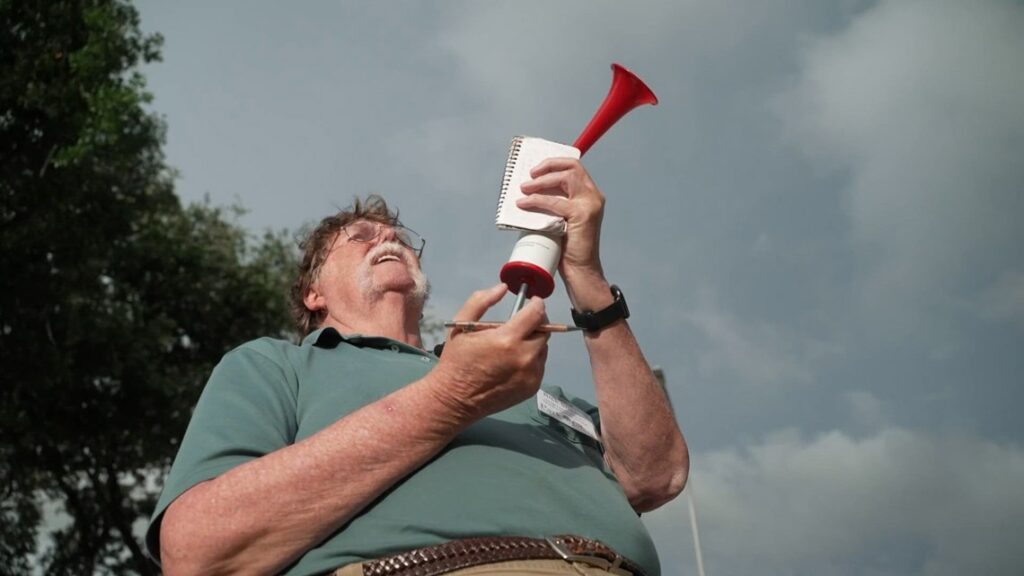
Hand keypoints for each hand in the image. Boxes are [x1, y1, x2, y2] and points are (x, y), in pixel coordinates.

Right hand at [430, 284, 549, 420]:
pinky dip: (531, 358)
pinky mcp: (532, 387)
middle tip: (523, 322)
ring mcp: (530, 374)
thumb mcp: (461, 325)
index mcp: (507, 340)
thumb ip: (481, 301)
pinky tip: (514, 360)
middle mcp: (524, 357)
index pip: (536, 314)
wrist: (454, 399)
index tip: (533, 301)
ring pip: (543, 348)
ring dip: (534, 341)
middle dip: (536, 322)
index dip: (537, 304)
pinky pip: (539, 365)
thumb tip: (503, 288)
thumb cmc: (456, 360)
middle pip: (544, 331)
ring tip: (515, 343)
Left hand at [516, 158, 604, 278]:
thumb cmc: (568, 247)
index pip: (575, 167)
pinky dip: (537, 200)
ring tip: (525, 188)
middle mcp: (593, 196)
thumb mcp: (560, 218)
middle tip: (530, 174)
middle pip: (572, 166)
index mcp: (590, 195)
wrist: (580, 269)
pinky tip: (525, 203)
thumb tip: (528, 191)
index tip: (537, 168)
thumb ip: (553, 203)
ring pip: (565, 178)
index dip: (555, 163)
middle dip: (548, 166)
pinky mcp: (582, 214)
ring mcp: (590, 204)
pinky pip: (554, 201)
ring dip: (541, 181)